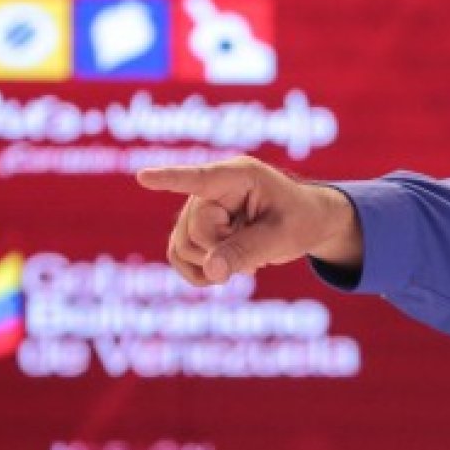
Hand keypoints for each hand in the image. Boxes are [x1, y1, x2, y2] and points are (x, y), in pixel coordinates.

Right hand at [136, 155, 361, 285]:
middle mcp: (211, 189)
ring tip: (249, 256)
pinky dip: (200, 273)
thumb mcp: (282, 236)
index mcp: (238, 176)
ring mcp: (198, 210)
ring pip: (183, 248)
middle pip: (195, 232)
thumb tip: (210, 271)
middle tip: (260, 246)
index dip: (170, 180)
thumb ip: (247, 251)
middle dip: (224, 250)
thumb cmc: (300, 219)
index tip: (143, 177)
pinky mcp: (193, 231)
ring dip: (215, 263)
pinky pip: (178, 258)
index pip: (200, 179)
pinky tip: (223, 272)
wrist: (306, 223)